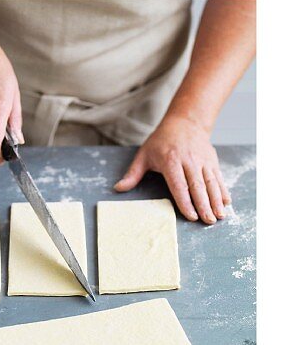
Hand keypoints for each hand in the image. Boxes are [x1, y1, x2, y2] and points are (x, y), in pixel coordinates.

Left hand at [114, 114, 230, 223]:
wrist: (185, 122)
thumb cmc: (161, 141)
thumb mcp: (144, 154)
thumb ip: (133, 174)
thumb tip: (118, 188)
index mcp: (170, 160)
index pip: (179, 184)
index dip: (185, 201)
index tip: (190, 216)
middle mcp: (188, 161)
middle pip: (197, 186)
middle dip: (203, 205)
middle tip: (208, 221)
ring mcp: (202, 160)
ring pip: (210, 183)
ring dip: (216, 200)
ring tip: (219, 216)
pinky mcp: (212, 161)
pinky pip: (218, 177)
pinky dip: (223, 190)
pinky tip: (226, 203)